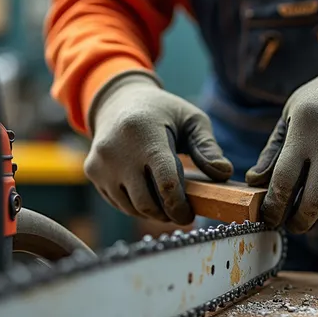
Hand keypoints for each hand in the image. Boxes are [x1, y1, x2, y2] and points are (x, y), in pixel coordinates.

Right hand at [85, 72, 232, 224]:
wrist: (118, 101)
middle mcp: (118, 150)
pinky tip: (147, 193)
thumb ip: (208, 147)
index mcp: (145, 134)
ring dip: (152, 213)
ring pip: (131, 207)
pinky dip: (135, 205)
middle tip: (181, 214)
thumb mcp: (191, 120)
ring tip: (166, 204)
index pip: (166, 184)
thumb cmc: (162, 112)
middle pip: (147, 203)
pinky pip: (118, 202)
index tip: (190, 215)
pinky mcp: (93, 172)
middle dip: (167, 214)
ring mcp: (101, 163)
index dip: (180, 206)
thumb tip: (224, 173)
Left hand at [245, 45, 317, 233]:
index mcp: (306, 129)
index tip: (269, 218)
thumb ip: (274, 151)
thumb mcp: (292, 116)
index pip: (284, 181)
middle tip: (293, 227)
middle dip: (299, 222)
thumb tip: (253, 183)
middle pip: (313, 201)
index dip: (274, 207)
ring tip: (314, 215)